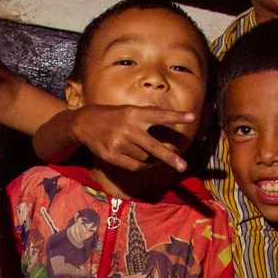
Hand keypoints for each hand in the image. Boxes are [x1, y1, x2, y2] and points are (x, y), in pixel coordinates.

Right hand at [67, 104, 195, 172]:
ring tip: (159, 159)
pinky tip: (148, 163)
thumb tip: (169, 119)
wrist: (86, 123)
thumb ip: (147, 114)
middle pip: (154, 146)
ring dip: (154, 160)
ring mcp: (119, 142)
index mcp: (135, 113)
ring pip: (144, 157)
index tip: (191, 117)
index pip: (159, 115)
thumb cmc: (114, 116)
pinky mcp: (111, 155)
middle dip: (170, 157)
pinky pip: (134, 165)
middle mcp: (128, 128)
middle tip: (183, 166)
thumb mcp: (129, 110)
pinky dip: (143, 166)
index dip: (176, 116)